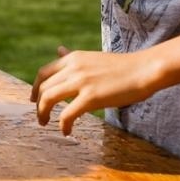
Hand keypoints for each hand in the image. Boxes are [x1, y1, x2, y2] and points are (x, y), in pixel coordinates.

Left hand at [31, 45, 152, 134]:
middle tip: (41, 117)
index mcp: (73, 58)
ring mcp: (81, 82)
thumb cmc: (122, 67)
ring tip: (46, 124)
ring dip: (43, 114)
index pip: (43, 72)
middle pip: (43, 87)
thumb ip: (74, 58)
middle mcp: (73, 67)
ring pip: (48, 99)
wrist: (144, 69)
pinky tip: (67, 131)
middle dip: (38, 104)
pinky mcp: (91, 97)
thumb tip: (59, 49)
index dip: (35, 88)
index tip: (35, 99)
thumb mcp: (93, 57)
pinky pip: (67, 114)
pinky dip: (63, 125)